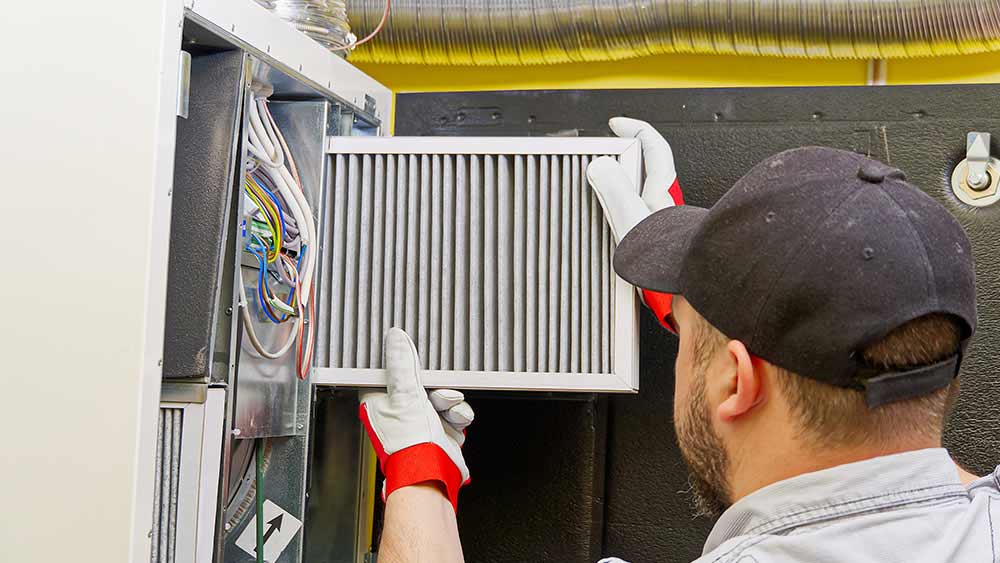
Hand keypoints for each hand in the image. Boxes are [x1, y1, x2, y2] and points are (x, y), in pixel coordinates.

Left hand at [360, 328, 473, 510]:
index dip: (404, 365)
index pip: (390, 373)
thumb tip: (396, 338)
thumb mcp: (405, 395)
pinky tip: (455, 422)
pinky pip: (454, 413)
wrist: (432, 475)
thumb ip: (402, 365)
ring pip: (441, 397)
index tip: (415, 361)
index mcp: (379, 403)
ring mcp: (419, 423)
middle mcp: (398, 413)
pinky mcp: (439, 432)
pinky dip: (458, 416)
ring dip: (450, 402)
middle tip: (437, 391)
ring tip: (447, 410)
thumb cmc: (409, 445)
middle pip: (420, 383)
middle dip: (436, 386)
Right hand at [586, 117, 684, 329]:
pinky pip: (636, 218)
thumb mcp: (631, 217)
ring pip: (640, 193)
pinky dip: (623, 216)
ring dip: (622, 190)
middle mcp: (663, 201)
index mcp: (660, 188)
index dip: (634, 128)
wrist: (684, 288)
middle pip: (645, 168)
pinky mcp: (657, 240)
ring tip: (601, 196)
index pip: (652, 145)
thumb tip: (600, 166)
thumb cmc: (667, 257)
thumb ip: (614, 189)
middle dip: (624, 160)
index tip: (617, 124)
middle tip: (602, 159)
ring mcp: (661, 220)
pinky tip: (612, 229)